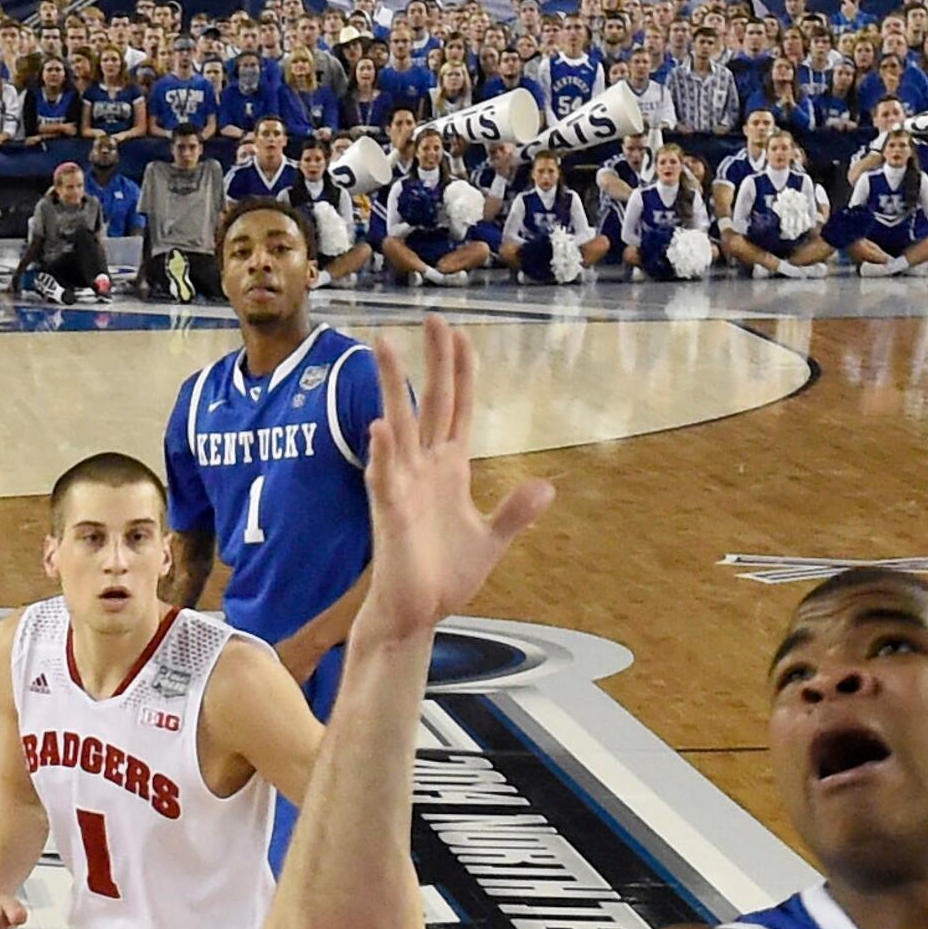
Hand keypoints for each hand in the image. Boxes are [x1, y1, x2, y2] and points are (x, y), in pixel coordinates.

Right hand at [355, 319, 551, 646]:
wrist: (419, 612)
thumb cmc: (446, 575)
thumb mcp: (492, 540)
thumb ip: (515, 512)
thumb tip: (546, 488)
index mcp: (450, 468)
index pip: (458, 408)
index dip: (460, 371)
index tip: (460, 334)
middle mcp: (425, 467)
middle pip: (430, 401)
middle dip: (432, 360)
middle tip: (432, 316)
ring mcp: (404, 485)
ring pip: (398, 424)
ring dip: (393, 386)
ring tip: (384, 346)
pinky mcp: (389, 512)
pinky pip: (383, 476)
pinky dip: (383, 452)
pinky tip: (381, 427)